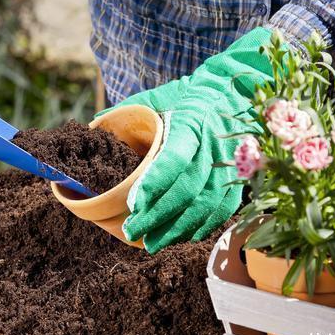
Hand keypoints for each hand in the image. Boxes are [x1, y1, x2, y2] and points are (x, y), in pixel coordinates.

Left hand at [99, 28, 274, 252]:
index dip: (154, 185)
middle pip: (187, 190)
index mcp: (190, 124)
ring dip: (178, 228)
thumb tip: (95, 123)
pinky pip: (223, 209)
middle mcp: (212, 146)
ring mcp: (229, 164)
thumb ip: (129, 111)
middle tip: (133, 231)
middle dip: (159, 216)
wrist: (232, 92)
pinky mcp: (238, 177)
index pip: (173, 159)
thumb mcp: (159, 96)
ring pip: (206, 205)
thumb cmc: (188, 96)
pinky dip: (202, 226)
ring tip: (153, 242)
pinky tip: (183, 236)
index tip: (134, 204)